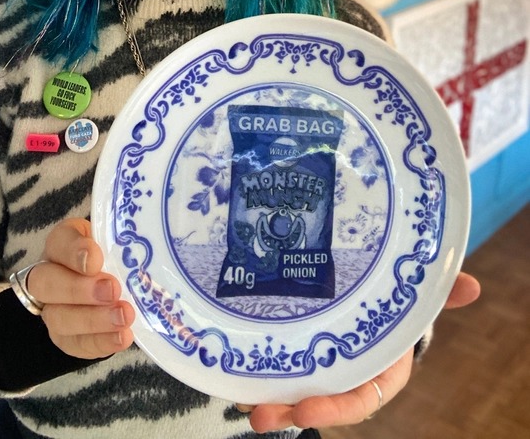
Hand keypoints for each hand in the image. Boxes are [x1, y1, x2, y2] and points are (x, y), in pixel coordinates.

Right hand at [26, 218, 134, 358]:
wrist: (119, 284)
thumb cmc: (117, 254)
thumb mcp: (117, 239)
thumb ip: (121, 242)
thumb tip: (140, 248)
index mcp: (62, 242)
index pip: (58, 242)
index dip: (73, 252)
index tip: (95, 260)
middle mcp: (49, 275)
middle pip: (46, 283)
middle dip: (79, 289)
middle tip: (113, 290)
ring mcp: (53, 309)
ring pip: (58, 318)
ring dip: (93, 320)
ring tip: (124, 317)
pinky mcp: (65, 337)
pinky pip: (75, 344)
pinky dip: (101, 342)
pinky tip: (122, 336)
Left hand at [237, 271, 479, 432]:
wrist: (374, 290)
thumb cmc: (395, 301)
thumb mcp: (415, 296)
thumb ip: (438, 293)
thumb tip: (472, 286)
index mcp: (379, 369)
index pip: (359, 399)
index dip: (334, 408)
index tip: (306, 409)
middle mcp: (345, 372)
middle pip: (317, 399)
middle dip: (289, 409)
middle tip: (259, 413)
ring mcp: (317, 361)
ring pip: (290, 386)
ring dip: (264, 394)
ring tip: (237, 398)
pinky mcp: (294, 345)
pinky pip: (274, 362)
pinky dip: (252, 368)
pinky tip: (228, 367)